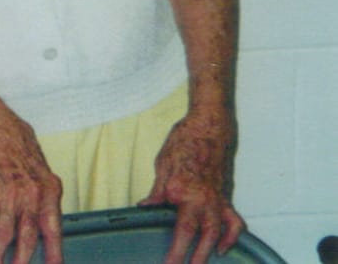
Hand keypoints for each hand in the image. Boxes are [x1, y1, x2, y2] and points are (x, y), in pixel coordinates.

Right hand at [0, 107, 63, 263]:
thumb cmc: (14, 140)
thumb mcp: (39, 166)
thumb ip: (43, 192)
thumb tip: (42, 216)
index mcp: (49, 188)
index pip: (53, 227)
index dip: (54, 250)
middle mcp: (32, 191)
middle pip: (28, 234)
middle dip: (23, 258)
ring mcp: (10, 189)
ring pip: (5, 231)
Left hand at [141, 108, 243, 263]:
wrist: (208, 127)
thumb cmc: (183, 142)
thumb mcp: (162, 164)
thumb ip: (157, 190)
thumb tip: (146, 207)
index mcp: (182, 193)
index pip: (180, 231)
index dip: (176, 251)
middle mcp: (202, 200)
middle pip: (200, 238)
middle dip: (194, 258)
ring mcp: (216, 199)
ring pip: (217, 233)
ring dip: (209, 252)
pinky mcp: (225, 196)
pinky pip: (232, 221)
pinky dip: (231, 236)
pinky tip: (224, 247)